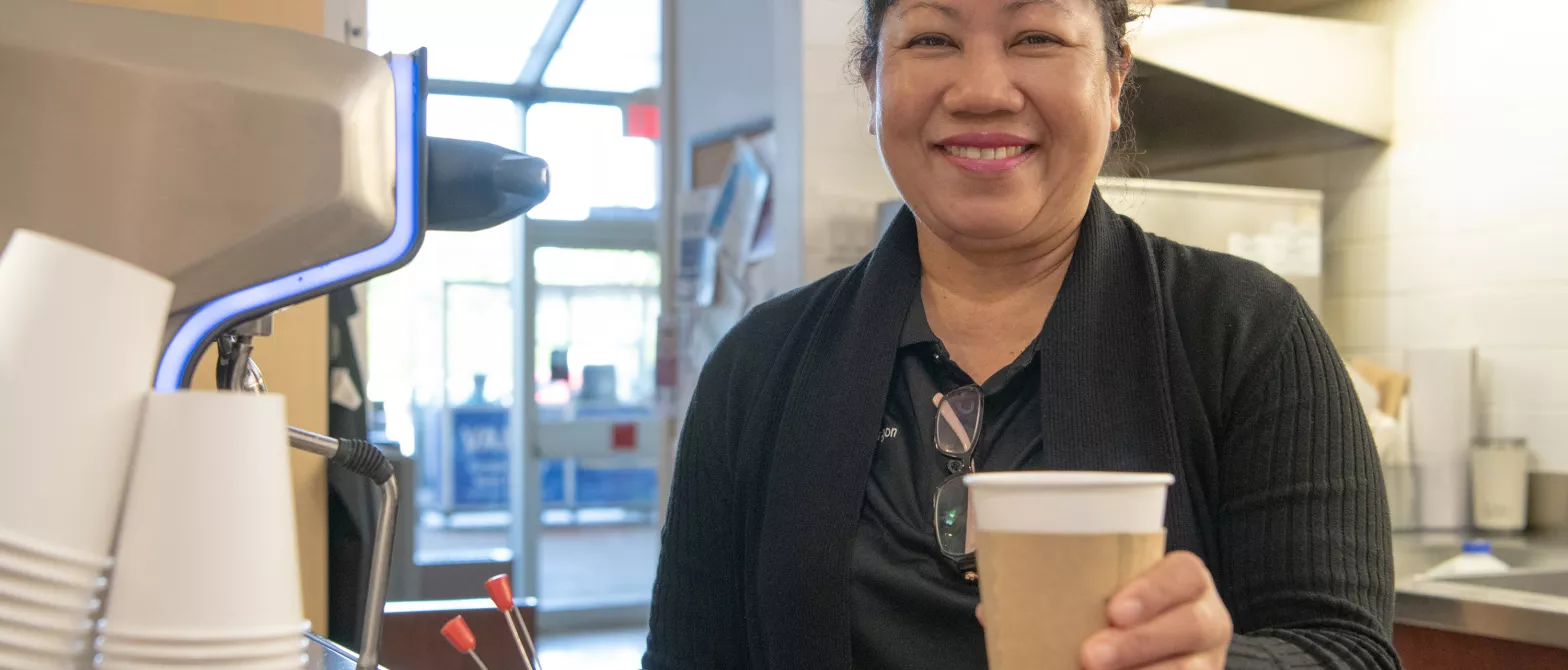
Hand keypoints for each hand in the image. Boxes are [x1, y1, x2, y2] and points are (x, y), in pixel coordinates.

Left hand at [1080, 551, 1231, 669]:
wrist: (1139, 644)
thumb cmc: (1113, 608)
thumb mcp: (1108, 591)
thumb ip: (1079, 590)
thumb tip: (1012, 603)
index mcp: (1187, 582)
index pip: (1183, 576)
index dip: (1152, 592)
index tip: (1113, 611)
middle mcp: (1206, 620)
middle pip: (1189, 626)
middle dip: (1138, 643)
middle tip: (1090, 655)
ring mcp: (1207, 660)